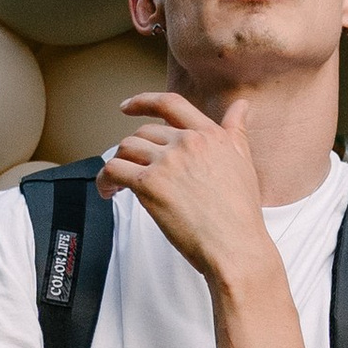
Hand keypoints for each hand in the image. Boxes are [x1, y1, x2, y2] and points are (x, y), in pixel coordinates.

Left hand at [100, 91, 270, 283]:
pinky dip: (104, 180)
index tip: (129, 106)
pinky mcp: (149, 184)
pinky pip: (113, 170)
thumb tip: (241, 106)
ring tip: (117, 183)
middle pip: (143, 132)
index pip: (170, 104)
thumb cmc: (240, 214)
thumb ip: (236, 130)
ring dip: (117, 164)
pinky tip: (108, 191)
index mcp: (209, 135)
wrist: (235, 246)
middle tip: (130, 168)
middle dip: (133, 150)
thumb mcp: (243, 162)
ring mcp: (167, 161)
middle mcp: (187, 142)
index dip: (144, 101)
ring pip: (125, 148)